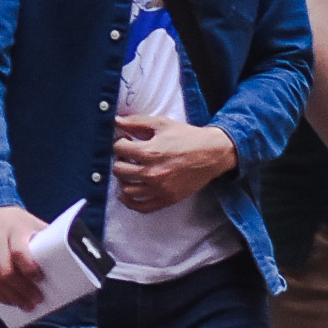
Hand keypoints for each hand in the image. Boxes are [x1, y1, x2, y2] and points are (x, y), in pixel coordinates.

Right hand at [0, 206, 46, 308]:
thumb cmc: (17, 222)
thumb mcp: (34, 224)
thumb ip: (46, 240)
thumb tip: (68, 263)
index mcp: (14, 229)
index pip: (19, 252)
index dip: (29, 269)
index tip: (40, 280)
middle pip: (6, 271)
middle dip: (22, 290)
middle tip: (36, 300)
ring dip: (11, 297)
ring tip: (25, 305)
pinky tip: (9, 300)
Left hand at [111, 117, 236, 211]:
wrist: (212, 153)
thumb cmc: (187, 137)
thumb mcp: (161, 124)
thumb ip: (136, 122)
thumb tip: (116, 121)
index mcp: (149, 152)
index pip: (119, 149)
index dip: (120, 142)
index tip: (126, 141)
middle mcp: (152, 172)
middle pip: (119, 170)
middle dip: (120, 160)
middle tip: (128, 156)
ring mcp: (159, 188)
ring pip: (127, 189)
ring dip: (124, 179)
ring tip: (130, 171)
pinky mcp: (167, 199)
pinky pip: (142, 207)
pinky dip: (130, 202)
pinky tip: (126, 194)